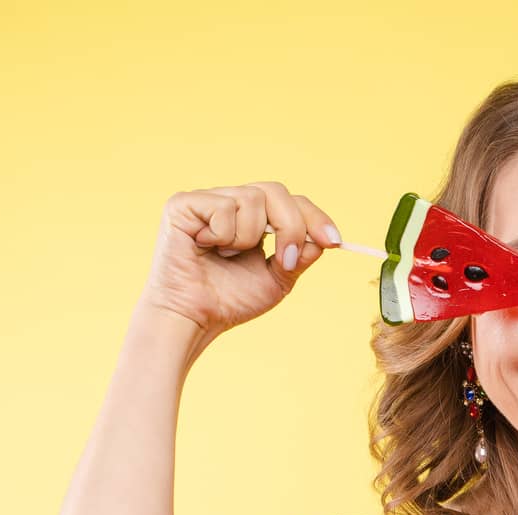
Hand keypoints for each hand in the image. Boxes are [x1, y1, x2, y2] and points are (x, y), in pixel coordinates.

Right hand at [138, 181, 340, 337]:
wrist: (195, 319)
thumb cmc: (229, 301)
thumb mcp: (277, 280)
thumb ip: (299, 258)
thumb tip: (322, 240)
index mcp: (253, 218)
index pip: (291, 202)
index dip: (315, 217)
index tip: (334, 241)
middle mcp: (231, 202)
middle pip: (276, 191)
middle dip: (290, 226)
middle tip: (285, 260)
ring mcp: (207, 200)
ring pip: (251, 199)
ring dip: (248, 238)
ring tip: (227, 256)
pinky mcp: (183, 204)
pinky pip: (222, 206)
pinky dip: (223, 235)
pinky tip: (206, 248)